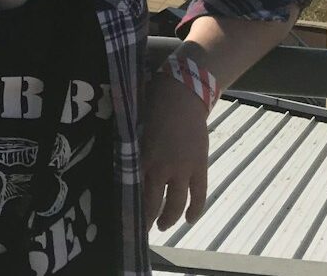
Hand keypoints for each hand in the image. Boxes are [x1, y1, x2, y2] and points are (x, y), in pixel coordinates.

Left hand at [141, 74, 209, 230]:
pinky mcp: (199, 167)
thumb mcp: (137, 135)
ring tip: (164, 226)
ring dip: (169, 218)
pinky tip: (189, 220)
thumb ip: (136, 155)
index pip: (134, 190)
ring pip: (176, 203)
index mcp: (142, 159)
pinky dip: (195, 209)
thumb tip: (132, 173)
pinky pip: (199, 195)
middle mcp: (161, 168)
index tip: (127, 217)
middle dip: (147, 218)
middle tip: (143, 228)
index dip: (131, 206)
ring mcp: (182, 170)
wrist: (181, 99)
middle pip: (153, 202)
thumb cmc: (153, 111)